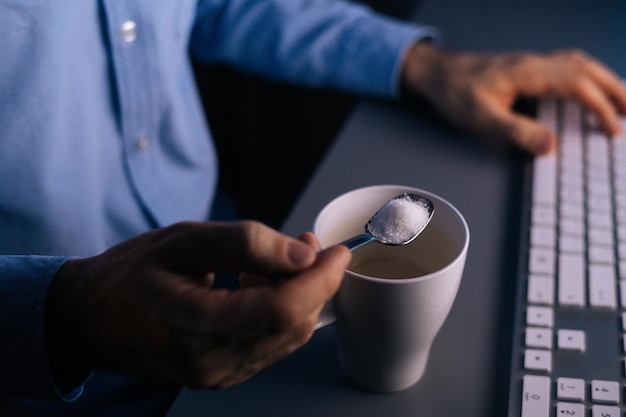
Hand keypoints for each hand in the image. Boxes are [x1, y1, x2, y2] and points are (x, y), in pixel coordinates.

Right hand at [45, 221, 350, 388]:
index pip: (284, 309)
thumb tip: (302, 253)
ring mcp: (216, 376)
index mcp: (197, 327)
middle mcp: (211, 363)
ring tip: (274, 261)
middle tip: (307, 245)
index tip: (338, 252)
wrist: (89, 317)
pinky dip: (278, 313)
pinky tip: (259, 285)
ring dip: (296, 296)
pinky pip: (267, 345)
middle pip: (292, 325)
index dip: (320, 279)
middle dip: (313, 283)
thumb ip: (246, 243)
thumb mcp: (183, 241)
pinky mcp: (218, 375)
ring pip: (285, 338)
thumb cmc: (129, 274)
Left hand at [400, 42, 625, 153]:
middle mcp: (535, 63)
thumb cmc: (454, 92)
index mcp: (528, 73)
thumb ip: (516, 131)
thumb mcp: (480, 117)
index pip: (577, 86)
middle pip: (588, 69)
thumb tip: (551, 146)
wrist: (436, 73)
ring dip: (605, 80)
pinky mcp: (527, 68)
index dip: (600, 107)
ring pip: (581, 64)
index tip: (613, 130)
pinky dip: (588, 75)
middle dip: (615, 90)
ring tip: (624, 100)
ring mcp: (532, 63)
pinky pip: (569, 65)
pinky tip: (591, 86)